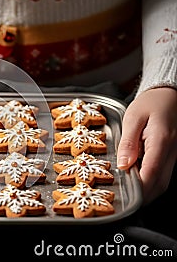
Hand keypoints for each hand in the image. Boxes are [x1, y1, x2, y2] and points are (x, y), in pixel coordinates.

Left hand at [117, 87, 176, 204]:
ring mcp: (173, 155)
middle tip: (125, 199)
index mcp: (161, 141)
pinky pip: (163, 174)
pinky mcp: (171, 155)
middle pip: (160, 183)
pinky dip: (151, 181)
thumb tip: (123, 165)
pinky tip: (136, 178)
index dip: (139, 188)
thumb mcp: (133, 118)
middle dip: (143, 196)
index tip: (126, 196)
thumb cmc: (150, 103)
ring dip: (147, 190)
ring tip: (128, 190)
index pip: (151, 173)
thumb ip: (128, 142)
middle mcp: (171, 151)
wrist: (168, 95)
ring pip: (163, 181)